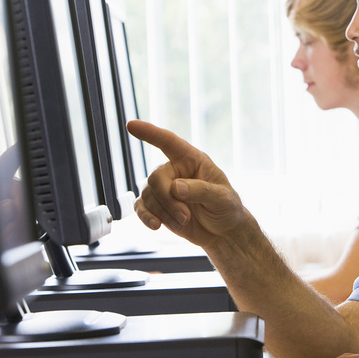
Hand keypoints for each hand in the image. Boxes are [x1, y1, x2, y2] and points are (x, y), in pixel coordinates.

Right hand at [126, 119, 245, 247]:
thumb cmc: (227, 208)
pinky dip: (146, 217)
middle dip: (168, 199)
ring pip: (148, 195)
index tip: (131, 125)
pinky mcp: (158, 206)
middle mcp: (176, 170)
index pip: (169, 142)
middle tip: (185, 216)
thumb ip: (201, 190)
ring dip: (164, 213)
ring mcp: (165, 189)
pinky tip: (156, 226)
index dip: (150, 133)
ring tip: (184, 222)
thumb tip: (175, 187)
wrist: (223, 232)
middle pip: (156, 177)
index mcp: (192, 160)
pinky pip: (141, 207)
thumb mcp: (222, 198)